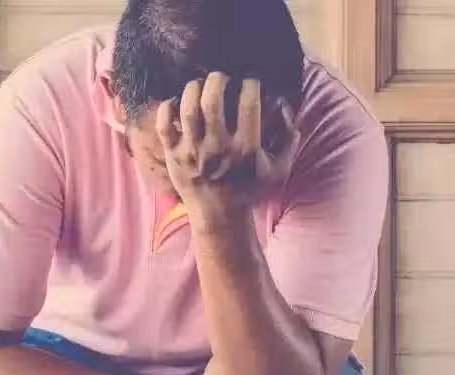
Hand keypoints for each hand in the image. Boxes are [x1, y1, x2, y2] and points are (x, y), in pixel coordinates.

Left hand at [155, 72, 299, 221]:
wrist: (218, 216)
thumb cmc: (248, 190)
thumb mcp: (278, 171)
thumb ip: (289, 143)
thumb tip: (290, 114)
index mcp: (245, 149)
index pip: (248, 104)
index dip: (250, 85)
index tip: (250, 83)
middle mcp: (218, 148)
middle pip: (212, 100)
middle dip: (217, 80)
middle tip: (221, 78)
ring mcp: (192, 151)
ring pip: (187, 107)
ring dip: (193, 88)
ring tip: (200, 85)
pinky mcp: (174, 155)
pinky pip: (164, 124)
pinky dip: (167, 108)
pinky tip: (176, 104)